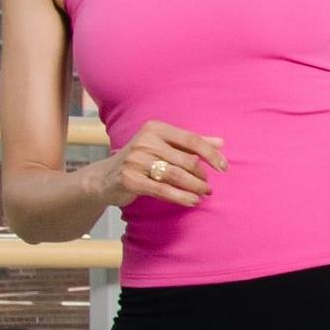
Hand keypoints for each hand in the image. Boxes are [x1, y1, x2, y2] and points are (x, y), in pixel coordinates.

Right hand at [97, 120, 223, 208]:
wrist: (105, 177)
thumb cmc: (141, 159)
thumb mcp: (164, 146)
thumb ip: (190, 144)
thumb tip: (221, 143)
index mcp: (155, 128)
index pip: (191, 139)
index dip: (211, 154)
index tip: (224, 167)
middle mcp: (144, 141)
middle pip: (186, 160)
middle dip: (202, 175)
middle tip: (208, 186)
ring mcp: (135, 160)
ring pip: (176, 175)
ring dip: (195, 187)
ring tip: (204, 194)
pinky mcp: (130, 179)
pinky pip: (163, 190)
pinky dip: (182, 197)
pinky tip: (193, 201)